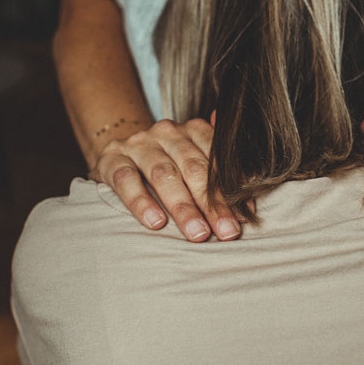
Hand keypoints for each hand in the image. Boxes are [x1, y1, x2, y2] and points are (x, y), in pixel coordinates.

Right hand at [89, 114, 243, 241]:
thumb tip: (251, 197)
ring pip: (164, 174)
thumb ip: (221, 175)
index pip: (217, 160)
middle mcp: (167, 133)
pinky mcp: (112, 158)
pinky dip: (142, 202)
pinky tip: (155, 222)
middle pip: (194, 168)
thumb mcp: (193, 165)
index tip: (242, 219)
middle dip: (212, 203)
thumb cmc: (167, 167)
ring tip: (197, 233)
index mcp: (194, 131)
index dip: (231, 190)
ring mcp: (139, 144)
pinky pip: (127, 180)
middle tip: (225, 232)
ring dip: (183, 207)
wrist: (119, 156)